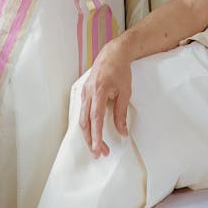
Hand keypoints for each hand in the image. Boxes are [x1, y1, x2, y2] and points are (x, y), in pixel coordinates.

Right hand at [79, 41, 131, 157]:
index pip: (95, 118)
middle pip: (85, 122)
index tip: (99, 149)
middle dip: (91, 140)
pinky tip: (92, 132)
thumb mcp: (125, 92)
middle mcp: (88, 92)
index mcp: (99, 90)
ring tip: (97, 147)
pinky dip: (86, 124)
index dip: (96, 135)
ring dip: (88, 134)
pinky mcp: (84, 92)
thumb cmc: (120, 70)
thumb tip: (122, 132)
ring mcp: (84, 92)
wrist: (113, 53)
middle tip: (99, 154)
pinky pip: (82, 111)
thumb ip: (121, 113)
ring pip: (82, 118)